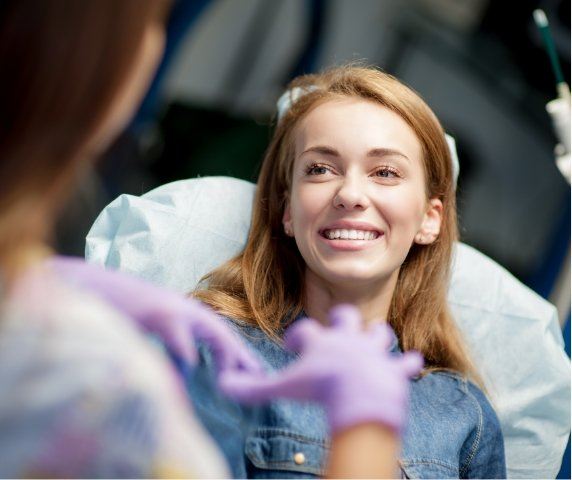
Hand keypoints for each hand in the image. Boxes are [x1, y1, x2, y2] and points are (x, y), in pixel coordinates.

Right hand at [49, 256, 261, 373]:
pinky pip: (176, 333)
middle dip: (240, 354)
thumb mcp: (152, 333)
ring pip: (209, 329)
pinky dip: (185, 349)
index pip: (218, 333)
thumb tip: (188, 371)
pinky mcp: (154, 310)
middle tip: (257, 375)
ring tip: (232, 376)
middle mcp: (183, 309)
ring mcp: (171, 308)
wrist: (90, 287)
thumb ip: (172, 349)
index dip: (236, 352)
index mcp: (184, 314)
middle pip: (221, 331)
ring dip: (224, 352)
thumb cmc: (120, 312)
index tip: (252, 371)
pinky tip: (192, 365)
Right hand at [220, 304, 422, 432]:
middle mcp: (349, 339)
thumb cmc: (320, 388)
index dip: (297, 337)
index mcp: (322, 341)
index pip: (304, 329)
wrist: (359, 395)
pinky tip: (411, 363)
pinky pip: (405, 363)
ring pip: (379, 332)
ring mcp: (373, 351)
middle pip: (346, 316)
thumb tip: (223, 384)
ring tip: (371, 343)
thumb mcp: (283, 387)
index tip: (292, 347)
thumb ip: (253, 388)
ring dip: (376, 337)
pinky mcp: (393, 369)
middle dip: (342, 320)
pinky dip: (407, 365)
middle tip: (336, 332)